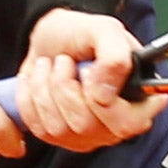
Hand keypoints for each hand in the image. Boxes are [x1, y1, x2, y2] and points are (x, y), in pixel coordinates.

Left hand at [15, 8, 166, 152]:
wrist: (51, 37)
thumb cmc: (82, 34)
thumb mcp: (104, 30)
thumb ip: (115, 58)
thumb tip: (104, 95)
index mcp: (138, 100)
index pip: (129, 123)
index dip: (105, 103)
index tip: (87, 72)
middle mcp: (116, 123)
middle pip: (86, 126)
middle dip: (65, 86)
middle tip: (64, 61)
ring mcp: (87, 135)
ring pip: (58, 129)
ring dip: (45, 87)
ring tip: (51, 65)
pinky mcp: (57, 137)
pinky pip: (37, 127)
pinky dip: (30, 96)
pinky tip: (38, 79)